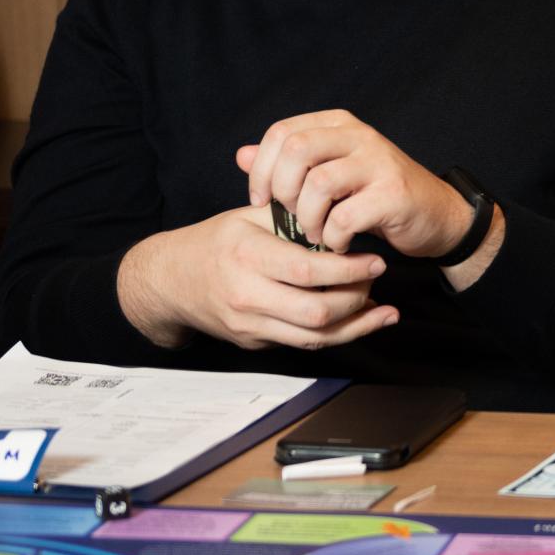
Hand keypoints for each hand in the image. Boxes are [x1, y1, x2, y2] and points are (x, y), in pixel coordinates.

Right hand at [118, 205, 396, 350]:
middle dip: (357, 299)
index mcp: (248, 256)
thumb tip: (343, 212)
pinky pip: (302, 343)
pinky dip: (336, 335)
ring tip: (384, 311)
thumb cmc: (216, 241)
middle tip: (377, 279)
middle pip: (316, 311)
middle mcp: (247, 295)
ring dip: (356, 326)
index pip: (308, 270)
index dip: (348, 269)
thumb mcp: (250, 216)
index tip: (376, 260)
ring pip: (313, 337)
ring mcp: (249, 325)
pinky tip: (360, 322)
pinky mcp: (254, 342)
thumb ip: (294, 215)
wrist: (169, 281)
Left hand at [238, 109, 471, 258]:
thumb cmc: (375, 197)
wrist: (435, 216)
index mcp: (339, 125)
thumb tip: (241, 155)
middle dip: (282, 190)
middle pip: (296, 149)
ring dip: (308, 218)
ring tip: (315, 234)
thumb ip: (286, 164)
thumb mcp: (329, 174)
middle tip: (291, 216)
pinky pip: (345, 216)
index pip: (282, 132)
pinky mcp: (394, 193)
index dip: (261, 169)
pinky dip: (333, 237)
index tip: (261, 201)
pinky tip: (339, 243)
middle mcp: (360, 136)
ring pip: (319, 183)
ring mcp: (379, 162)